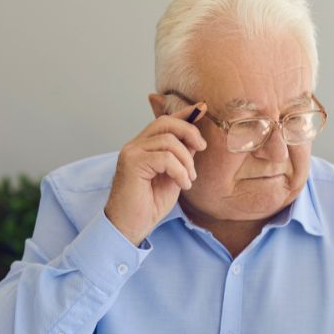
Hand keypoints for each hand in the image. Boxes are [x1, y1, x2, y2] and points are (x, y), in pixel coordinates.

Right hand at [104, 102, 206, 244]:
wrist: (131, 226)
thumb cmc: (149, 204)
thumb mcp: (173, 176)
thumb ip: (181, 157)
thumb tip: (195, 140)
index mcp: (144, 146)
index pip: (165, 121)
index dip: (185, 114)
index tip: (203, 108)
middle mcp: (135, 145)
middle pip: (166, 123)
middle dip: (190, 132)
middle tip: (202, 149)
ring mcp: (132, 152)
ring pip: (169, 141)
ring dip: (186, 161)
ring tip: (189, 179)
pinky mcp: (132, 163)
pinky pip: (166, 158)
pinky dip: (180, 171)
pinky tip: (183, 185)